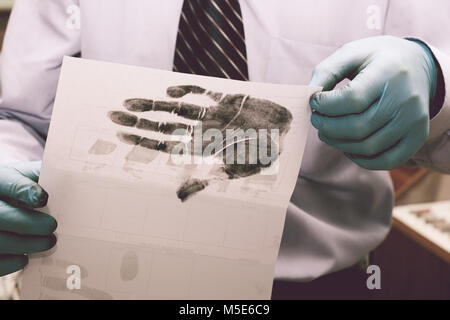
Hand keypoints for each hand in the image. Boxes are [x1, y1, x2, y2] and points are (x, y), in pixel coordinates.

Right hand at [0, 162, 56, 275]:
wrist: (1, 202)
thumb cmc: (21, 186)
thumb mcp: (28, 175)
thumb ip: (44, 175)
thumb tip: (73, 178)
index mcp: (0, 180)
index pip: (7, 182)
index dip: (23, 190)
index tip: (43, 198)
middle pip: (0, 216)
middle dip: (27, 223)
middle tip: (52, 226)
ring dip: (26, 244)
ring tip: (50, 242)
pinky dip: (12, 261)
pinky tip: (26, 257)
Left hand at [108, 85, 291, 200]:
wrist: (286, 134)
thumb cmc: (261, 157)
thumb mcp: (232, 173)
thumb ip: (204, 180)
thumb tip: (178, 196)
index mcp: (201, 150)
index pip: (164, 145)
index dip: (142, 140)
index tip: (120, 135)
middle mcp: (201, 131)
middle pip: (163, 127)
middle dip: (138, 122)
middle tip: (111, 116)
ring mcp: (211, 115)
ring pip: (175, 109)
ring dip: (153, 106)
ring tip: (128, 103)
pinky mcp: (225, 99)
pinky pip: (201, 92)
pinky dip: (186, 90)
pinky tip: (169, 91)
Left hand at [309, 36, 436, 169]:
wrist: (418, 65)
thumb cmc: (376, 60)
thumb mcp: (351, 53)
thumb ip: (327, 72)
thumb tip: (309, 96)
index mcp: (389, 71)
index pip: (352, 99)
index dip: (325, 105)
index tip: (314, 101)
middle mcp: (406, 98)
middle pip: (358, 127)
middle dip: (327, 127)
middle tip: (316, 120)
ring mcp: (415, 120)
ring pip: (368, 146)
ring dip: (339, 144)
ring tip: (326, 132)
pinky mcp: (417, 137)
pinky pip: (386, 160)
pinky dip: (361, 159)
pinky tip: (348, 146)